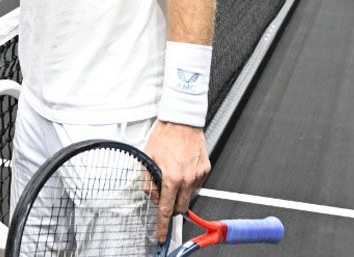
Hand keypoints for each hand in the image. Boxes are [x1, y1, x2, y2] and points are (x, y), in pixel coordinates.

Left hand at [143, 121, 210, 242]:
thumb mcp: (147, 158)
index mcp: (172, 177)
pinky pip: (196, 183)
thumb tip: (152, 195)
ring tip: (173, 174)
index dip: (162, 224)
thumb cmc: (165, 135)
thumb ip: (148, 181)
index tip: (161, 234)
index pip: (166, 208)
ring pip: (189, 195)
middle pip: (180, 207)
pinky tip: (182, 168)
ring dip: (180, 192)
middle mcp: (188, 178)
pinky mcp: (205, 169)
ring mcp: (199, 174)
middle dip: (172, 206)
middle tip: (164, 196)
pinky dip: (188, 181)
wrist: (182, 120)